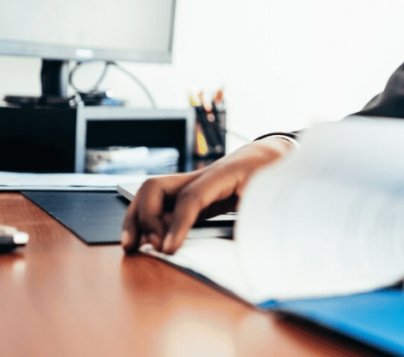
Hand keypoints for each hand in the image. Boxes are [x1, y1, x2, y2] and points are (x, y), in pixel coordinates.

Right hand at [121, 136, 292, 254]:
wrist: (272, 155)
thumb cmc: (272, 172)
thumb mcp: (271, 193)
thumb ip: (258, 214)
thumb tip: (247, 245)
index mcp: (223, 173)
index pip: (191, 197)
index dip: (177, 223)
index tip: (168, 249)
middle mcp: (200, 176)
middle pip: (156, 187)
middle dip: (146, 217)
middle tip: (154, 246)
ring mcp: (192, 183)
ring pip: (151, 193)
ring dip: (136, 218)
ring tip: (131, 246)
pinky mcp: (191, 194)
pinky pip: (161, 204)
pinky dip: (147, 221)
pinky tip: (142, 240)